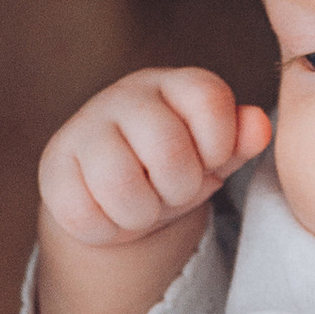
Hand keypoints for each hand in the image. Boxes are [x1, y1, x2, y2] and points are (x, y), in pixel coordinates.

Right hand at [37, 65, 270, 257]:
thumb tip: (260, 125)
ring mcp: (84, 126)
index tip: (210, 160)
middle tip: (171, 191)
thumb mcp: (215, 157)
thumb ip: (240, 140)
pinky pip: (82, 211)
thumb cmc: (177, 168)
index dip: (217, 144)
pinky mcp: (54, 164)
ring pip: (119, 183)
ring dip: (140, 213)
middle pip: (166, 147)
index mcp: (174, 85)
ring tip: (142, 205)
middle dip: (179, 188)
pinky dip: (105, 228)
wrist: (119, 198)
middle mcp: (127, 95)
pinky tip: (109, 212)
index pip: (208, 99)